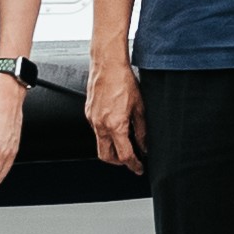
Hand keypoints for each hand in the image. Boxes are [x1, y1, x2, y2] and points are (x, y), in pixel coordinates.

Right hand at [86, 57, 143, 173]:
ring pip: (100, 144)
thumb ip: (142, 130)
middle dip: (118, 162)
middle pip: (106, 156)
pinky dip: (106, 134)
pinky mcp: (88, 113)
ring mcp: (92, 119)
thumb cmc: (123, 81)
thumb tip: (144, 145)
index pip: (124, 155)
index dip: (133, 165)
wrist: (108, 65)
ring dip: (111, 147)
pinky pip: (96, 130)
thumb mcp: (139, 108)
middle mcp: (100, 125)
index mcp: (115, 125)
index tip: (139, 168)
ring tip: (124, 141)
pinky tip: (115, 126)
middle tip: (130, 159)